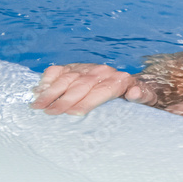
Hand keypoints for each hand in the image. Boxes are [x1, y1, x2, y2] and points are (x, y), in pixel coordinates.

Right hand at [30, 63, 156, 115]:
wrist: (130, 84)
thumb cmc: (134, 97)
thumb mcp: (145, 99)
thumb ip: (142, 96)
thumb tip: (135, 92)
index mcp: (119, 80)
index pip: (101, 91)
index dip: (87, 102)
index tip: (74, 113)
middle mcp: (102, 71)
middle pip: (80, 85)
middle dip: (64, 99)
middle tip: (50, 113)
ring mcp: (86, 68)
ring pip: (67, 78)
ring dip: (51, 92)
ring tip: (38, 106)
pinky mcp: (73, 68)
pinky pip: (58, 70)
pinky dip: (47, 79)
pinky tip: (37, 91)